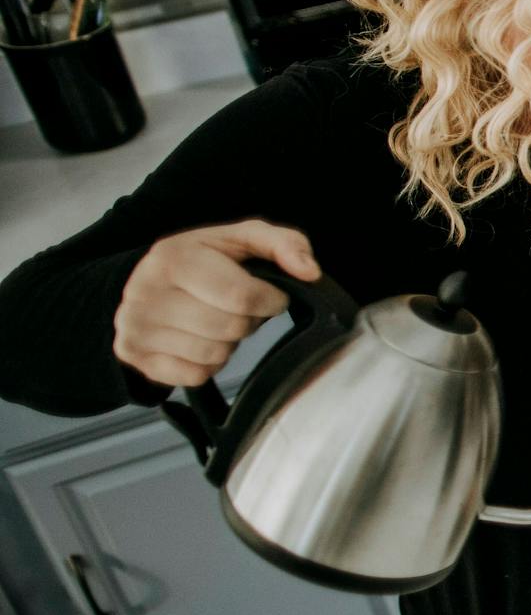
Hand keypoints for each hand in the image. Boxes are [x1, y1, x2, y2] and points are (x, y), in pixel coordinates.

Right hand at [113, 220, 320, 387]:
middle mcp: (146, 292)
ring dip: (228, 342)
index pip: (242, 296)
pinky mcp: (136, 357)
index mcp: (174, 257)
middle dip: (248, 320)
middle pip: (231, 328)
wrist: (141, 282)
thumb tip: (310, 272)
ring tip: (215, 320)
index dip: (270, 300)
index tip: (269, 295)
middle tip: (237, 307)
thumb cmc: (202, 259)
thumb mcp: (242, 238)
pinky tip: (197, 339)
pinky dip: (207, 363)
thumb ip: (284, 244)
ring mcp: (136, 327)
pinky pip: (195, 375)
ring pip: (214, 355)